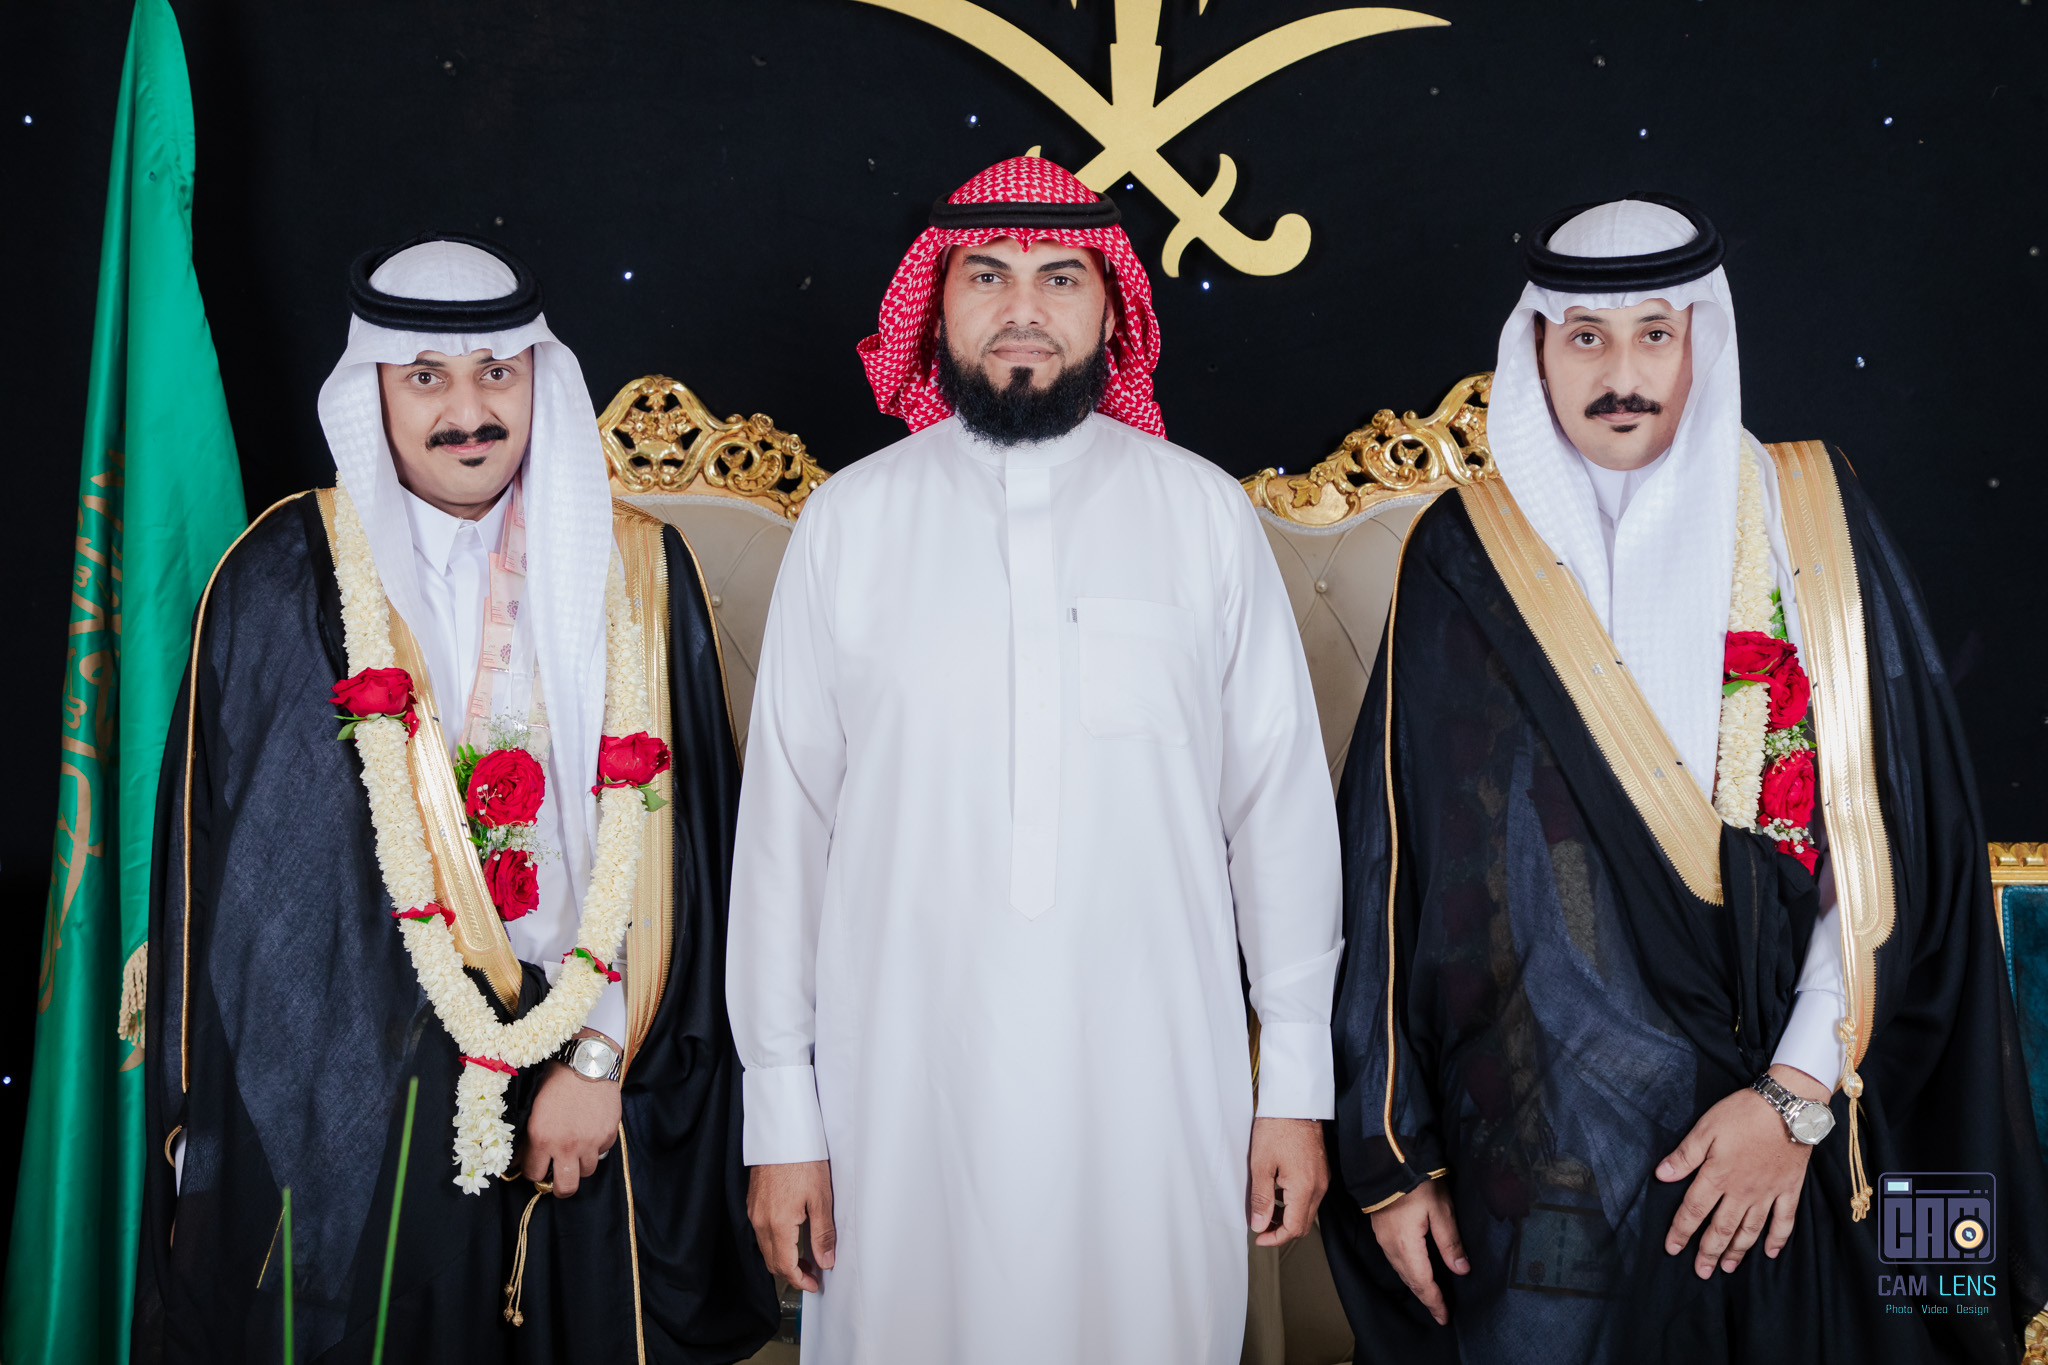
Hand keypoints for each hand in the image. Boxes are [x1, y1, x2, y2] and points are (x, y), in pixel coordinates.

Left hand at [520, 1029, 620, 1197]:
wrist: (587, 1062)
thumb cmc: (557, 1081)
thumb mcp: (533, 1108)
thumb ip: (527, 1138)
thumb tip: (518, 1160)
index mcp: (541, 1138)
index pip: (534, 1174)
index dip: (533, 1172)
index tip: (537, 1167)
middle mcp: (566, 1145)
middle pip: (564, 1187)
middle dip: (559, 1189)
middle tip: (558, 1181)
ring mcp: (590, 1142)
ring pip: (585, 1172)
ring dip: (579, 1165)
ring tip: (576, 1152)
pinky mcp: (608, 1135)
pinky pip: (601, 1153)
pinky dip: (596, 1148)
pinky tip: (590, 1133)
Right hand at [748, 1160, 835, 1291]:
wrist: (782, 1134)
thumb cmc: (802, 1160)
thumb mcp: (821, 1198)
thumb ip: (823, 1234)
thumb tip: (826, 1261)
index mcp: (778, 1224)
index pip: (785, 1266)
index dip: (800, 1281)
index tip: (814, 1285)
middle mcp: (760, 1221)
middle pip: (772, 1262)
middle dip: (792, 1273)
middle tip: (813, 1275)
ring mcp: (754, 1212)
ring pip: (765, 1249)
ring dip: (783, 1259)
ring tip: (805, 1258)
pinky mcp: (753, 1203)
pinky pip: (761, 1233)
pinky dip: (775, 1244)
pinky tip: (791, 1237)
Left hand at [1247, 1117, 1328, 1247]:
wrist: (1295, 1103)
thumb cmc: (1277, 1128)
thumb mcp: (1261, 1165)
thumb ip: (1261, 1199)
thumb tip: (1259, 1225)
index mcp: (1304, 1189)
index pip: (1294, 1229)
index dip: (1275, 1238)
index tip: (1259, 1237)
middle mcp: (1319, 1187)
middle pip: (1304, 1224)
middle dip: (1282, 1230)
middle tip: (1261, 1226)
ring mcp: (1323, 1179)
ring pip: (1307, 1211)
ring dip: (1288, 1216)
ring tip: (1266, 1208)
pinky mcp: (1322, 1171)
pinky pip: (1311, 1197)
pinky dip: (1295, 1203)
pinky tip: (1278, 1192)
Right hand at [1369, 1177, 1467, 1324]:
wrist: (1384, 1160)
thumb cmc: (1416, 1182)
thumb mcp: (1441, 1210)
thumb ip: (1450, 1242)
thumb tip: (1461, 1270)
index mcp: (1407, 1247)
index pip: (1423, 1283)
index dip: (1435, 1302)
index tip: (1445, 1317)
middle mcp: (1391, 1248)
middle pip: (1410, 1281)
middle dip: (1426, 1297)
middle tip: (1440, 1312)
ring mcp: (1382, 1239)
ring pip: (1401, 1271)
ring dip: (1416, 1285)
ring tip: (1430, 1294)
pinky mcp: (1380, 1229)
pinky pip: (1394, 1259)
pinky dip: (1407, 1271)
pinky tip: (1415, 1269)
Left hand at [1656, 1063, 1826, 1276]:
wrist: (1788, 1107)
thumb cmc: (1742, 1114)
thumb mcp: (1705, 1129)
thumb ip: (1684, 1156)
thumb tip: (1661, 1176)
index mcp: (1718, 1177)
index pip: (1694, 1211)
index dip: (1681, 1231)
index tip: (1672, 1249)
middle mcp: (1742, 1192)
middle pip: (1721, 1229)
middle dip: (1708, 1252)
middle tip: (1700, 1271)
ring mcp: (1768, 1194)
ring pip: (1750, 1231)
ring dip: (1737, 1251)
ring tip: (1728, 1268)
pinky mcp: (1789, 1190)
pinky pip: (1784, 1221)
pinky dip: (1777, 1239)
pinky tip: (1770, 1253)